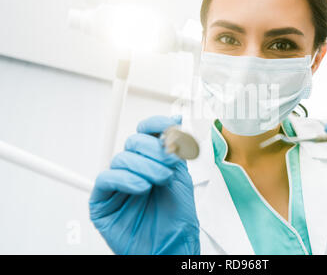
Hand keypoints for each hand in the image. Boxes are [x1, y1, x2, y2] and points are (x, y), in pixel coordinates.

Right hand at [89, 115, 199, 254]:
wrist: (170, 245)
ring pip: (121, 159)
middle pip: (133, 143)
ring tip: (159, 181)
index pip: (146, 133)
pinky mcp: (103, 200)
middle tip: (169, 165)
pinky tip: (141, 187)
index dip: (156, 124)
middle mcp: (134, 170)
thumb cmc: (176, 217)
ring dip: (144, 167)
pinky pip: (106, 179)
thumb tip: (174, 123)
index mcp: (151, 162)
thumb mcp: (181, 177)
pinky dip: (126, 179)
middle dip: (154, 151)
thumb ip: (175, 150)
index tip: (170, 125)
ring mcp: (118, 184)